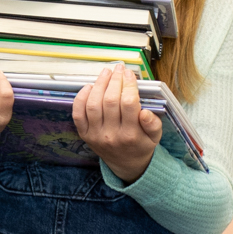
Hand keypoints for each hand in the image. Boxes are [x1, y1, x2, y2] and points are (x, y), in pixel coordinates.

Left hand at [72, 63, 162, 183]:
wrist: (125, 164)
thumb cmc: (141, 145)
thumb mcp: (155, 137)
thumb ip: (153, 124)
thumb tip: (145, 112)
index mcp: (131, 135)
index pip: (128, 104)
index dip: (128, 85)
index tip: (129, 74)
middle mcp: (111, 135)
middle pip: (110, 101)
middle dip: (114, 80)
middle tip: (118, 68)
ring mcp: (95, 135)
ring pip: (93, 105)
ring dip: (99, 85)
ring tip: (106, 73)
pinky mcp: (84, 134)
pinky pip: (78, 114)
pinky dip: (81, 98)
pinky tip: (89, 87)